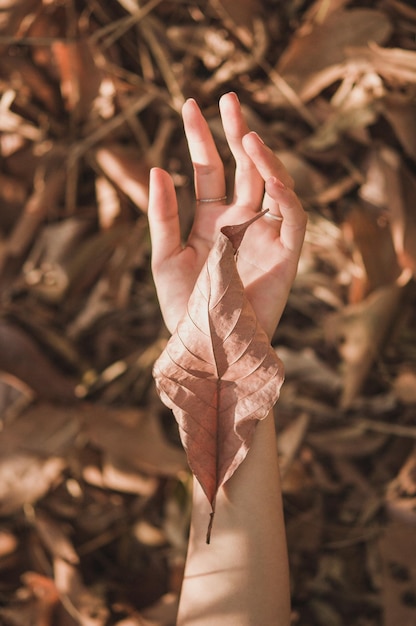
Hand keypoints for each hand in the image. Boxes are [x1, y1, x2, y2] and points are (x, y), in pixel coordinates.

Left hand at [148, 92, 306, 337]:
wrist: (207, 347)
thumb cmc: (184, 309)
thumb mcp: (164, 257)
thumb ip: (163, 215)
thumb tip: (157, 168)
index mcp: (211, 221)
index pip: (210, 171)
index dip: (201, 140)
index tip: (189, 106)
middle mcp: (240, 222)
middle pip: (243, 168)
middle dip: (236, 133)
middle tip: (227, 97)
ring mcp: (265, 235)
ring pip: (273, 184)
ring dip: (263, 158)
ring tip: (246, 132)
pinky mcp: (287, 253)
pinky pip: (294, 216)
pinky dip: (286, 192)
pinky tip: (268, 172)